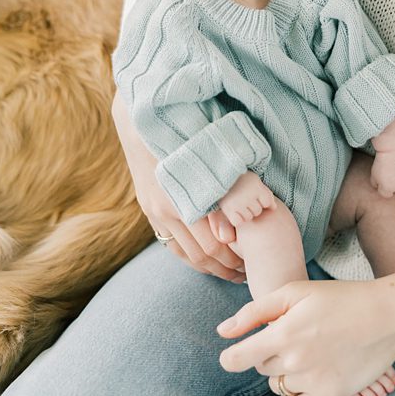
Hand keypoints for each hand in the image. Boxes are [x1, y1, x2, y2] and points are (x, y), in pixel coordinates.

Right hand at [112, 93, 245, 281]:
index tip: (253, 262)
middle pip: (201, 254)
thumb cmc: (185, 134)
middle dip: (227, 266)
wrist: (141, 124)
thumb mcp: (209, 160)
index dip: (236, 257)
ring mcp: (154, 212)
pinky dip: (191, 258)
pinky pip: (172, 246)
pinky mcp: (150, 211)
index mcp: (182, 198)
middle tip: (247, 272)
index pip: (213, 244)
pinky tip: (208, 260)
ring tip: (232, 271)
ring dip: (211, 267)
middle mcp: (165, 210)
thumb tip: (232, 232)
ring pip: (186, 254)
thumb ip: (221, 194)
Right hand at [217, 171, 274, 226]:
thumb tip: (274, 209)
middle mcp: (247, 195)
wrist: (217, 174)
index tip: (253, 192)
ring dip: (244, 213)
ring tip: (237, 202)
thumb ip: (266, 194)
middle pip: (258, 211)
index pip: (267, 202)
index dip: (261, 200)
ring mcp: (237, 203)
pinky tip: (233, 210)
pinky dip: (236, 218)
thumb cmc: (239, 178)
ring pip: (249, 217)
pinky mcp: (227, 209)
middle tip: (242, 196)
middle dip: (252, 206)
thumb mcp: (254, 181)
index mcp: (256, 186)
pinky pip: (238, 222)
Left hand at [218, 279, 394, 395]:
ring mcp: (314, 381)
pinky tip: (304, 379)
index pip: (237, 359)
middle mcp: (295, 362)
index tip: (232, 356)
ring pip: (279, 385)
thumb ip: (253, 312)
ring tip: (306, 352)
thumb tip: (223, 332)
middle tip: (292, 337)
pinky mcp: (332, 395)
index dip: (230, 358)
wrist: (386, 316)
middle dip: (268, 354)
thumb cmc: (337, 298)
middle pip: (262, 367)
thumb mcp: (292, 292)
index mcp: (282, 334)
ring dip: (284, 372)